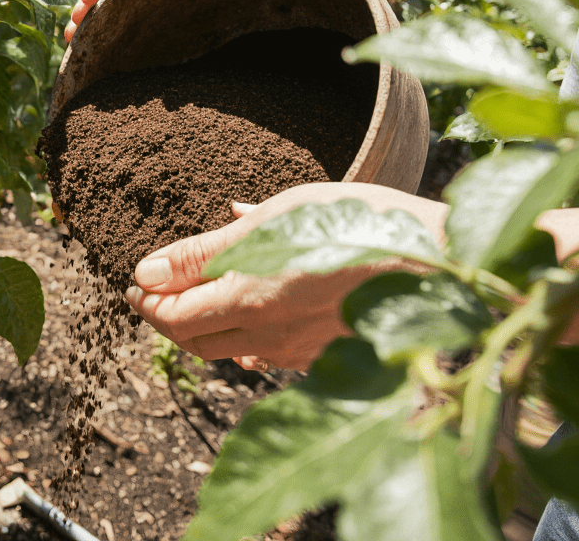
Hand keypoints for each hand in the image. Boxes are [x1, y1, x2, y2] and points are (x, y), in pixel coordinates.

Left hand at [124, 183, 447, 370]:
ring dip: (201, 331)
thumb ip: (208, 251)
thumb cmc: (362, 223)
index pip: (173, 315)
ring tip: (192, 303)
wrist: (444, 263)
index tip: (134, 283)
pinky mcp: (324, 359)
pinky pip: (268, 359)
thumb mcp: (279, 218)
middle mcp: (269, 336)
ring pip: (228, 353)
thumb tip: (149, 270)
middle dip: (164, 318)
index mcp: (250, 300)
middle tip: (151, 293)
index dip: (147, 301)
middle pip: (194, 340)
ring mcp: (298, 353)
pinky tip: (246, 326)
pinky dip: (244, 344)